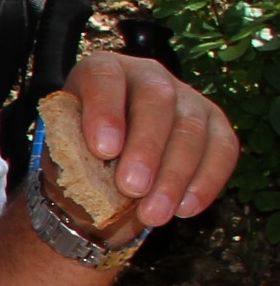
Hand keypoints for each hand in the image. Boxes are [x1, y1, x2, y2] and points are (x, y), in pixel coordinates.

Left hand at [67, 51, 238, 231]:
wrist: (105, 169)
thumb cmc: (78, 156)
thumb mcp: (63, 151)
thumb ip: (71, 153)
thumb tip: (86, 170)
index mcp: (102, 72)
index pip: (103, 78)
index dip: (104, 111)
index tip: (103, 151)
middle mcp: (147, 76)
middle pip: (156, 100)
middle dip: (146, 147)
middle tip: (132, 188)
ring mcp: (186, 97)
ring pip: (190, 128)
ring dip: (174, 175)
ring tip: (153, 213)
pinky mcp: (214, 123)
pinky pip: (222, 148)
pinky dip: (206, 181)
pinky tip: (185, 208)